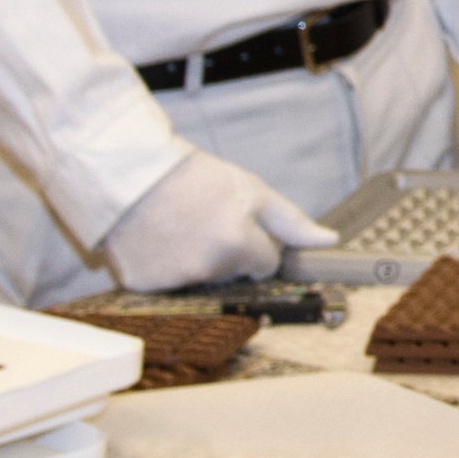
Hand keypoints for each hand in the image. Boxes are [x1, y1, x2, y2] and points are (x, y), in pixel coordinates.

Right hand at [102, 148, 338, 290]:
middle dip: (225, 254)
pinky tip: (155, 242)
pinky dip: (163, 270)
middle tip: (201, 221)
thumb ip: (291, 221)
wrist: (130, 170)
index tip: (233, 224)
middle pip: (233, 276)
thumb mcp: (250, 190)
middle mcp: (208, 269)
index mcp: (238, 245)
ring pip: (201, 282)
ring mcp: (174, 281)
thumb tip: (328, 241)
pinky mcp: (142, 286)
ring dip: (195, 262)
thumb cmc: (193, 177)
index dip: (254, 244)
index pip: (265, 266)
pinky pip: (166, 287)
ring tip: (177, 228)